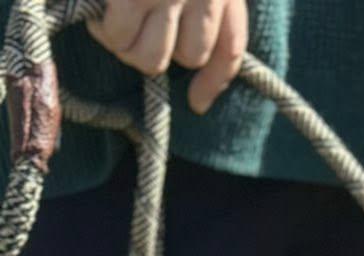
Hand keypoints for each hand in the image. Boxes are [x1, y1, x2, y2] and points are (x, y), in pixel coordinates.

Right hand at [88, 0, 247, 113]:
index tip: (197, 103)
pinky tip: (100, 15)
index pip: (230, 49)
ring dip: (129, 46)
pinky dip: (105, 30)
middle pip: (189, 58)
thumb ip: (208, 10)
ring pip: (152, 58)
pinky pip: (119, 38)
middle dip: (161, 48)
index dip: (212, 82)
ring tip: (114, 23)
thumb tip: (198, 102)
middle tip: (135, 28)